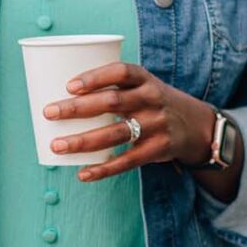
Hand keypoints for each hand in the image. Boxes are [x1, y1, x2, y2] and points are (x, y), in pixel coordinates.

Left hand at [39, 62, 216, 183]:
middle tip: (49, 112)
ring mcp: (156, 125)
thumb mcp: (142, 87)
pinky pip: (128, 161)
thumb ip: (111, 90)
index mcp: (144, 79)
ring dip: (83, 140)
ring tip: (57, 146)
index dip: (95, 77)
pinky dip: (104, 169)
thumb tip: (59, 98)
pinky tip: (83, 173)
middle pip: (112, 102)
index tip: (68, 85)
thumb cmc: (152, 103)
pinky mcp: (157, 149)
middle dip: (77, 108)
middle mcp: (151, 99)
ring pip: (116, 133)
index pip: (120, 72)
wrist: (197, 125)